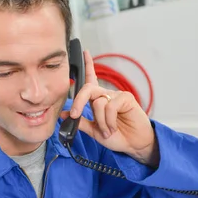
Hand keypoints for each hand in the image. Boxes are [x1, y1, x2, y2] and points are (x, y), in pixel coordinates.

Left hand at [61, 51, 158, 166]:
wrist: (133, 144)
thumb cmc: (117, 137)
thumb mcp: (95, 131)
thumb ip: (81, 123)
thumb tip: (64, 115)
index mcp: (98, 100)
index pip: (92, 79)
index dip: (88, 65)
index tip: (84, 52)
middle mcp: (106, 95)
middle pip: (88, 88)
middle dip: (78, 101)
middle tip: (74, 115)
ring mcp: (117, 96)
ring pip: (98, 102)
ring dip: (100, 121)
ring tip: (108, 131)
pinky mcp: (126, 99)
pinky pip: (110, 106)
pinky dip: (109, 121)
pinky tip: (113, 127)